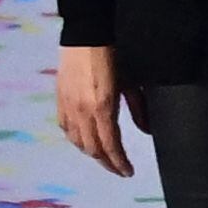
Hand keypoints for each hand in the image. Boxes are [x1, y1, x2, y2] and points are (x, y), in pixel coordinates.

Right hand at [51, 43, 129, 176]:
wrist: (86, 35)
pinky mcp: (60, 99)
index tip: (128, 172)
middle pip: (93, 149)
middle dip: (107, 162)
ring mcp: (69, 106)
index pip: (111, 146)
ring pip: (77, 141)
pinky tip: (83, 139)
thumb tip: (147, 131)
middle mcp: (83, 111)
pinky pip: (65, 128)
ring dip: (91, 152)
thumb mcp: (130, 82)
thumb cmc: (112, 56)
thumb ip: (138, 109)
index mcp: (103, 108)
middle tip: (119, 169)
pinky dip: (75, 138)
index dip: (120, 163)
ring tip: (103, 156)